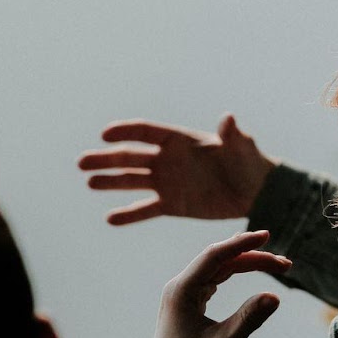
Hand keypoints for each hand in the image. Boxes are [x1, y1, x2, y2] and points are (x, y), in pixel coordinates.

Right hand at [78, 115, 276, 225]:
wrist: (254, 192)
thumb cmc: (249, 162)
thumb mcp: (241, 147)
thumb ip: (232, 135)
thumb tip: (229, 119)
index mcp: (180, 140)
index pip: (146, 132)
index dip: (125, 132)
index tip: (105, 135)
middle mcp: (168, 159)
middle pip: (131, 157)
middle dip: (106, 159)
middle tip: (82, 162)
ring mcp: (167, 182)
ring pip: (133, 181)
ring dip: (110, 182)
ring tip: (90, 183)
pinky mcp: (172, 205)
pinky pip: (146, 209)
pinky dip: (129, 214)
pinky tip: (111, 218)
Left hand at [149, 230, 289, 337]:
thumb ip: (249, 319)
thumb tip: (275, 296)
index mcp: (180, 291)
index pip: (214, 256)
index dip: (242, 244)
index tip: (266, 236)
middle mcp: (179, 288)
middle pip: (219, 260)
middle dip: (252, 257)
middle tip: (285, 265)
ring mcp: (182, 295)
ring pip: (218, 269)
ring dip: (246, 265)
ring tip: (278, 267)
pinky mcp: (188, 305)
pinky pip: (214, 280)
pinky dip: (235, 274)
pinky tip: (251, 269)